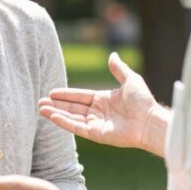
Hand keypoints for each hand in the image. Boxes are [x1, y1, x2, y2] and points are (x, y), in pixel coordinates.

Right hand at [39, 52, 166, 153]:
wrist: (149, 120)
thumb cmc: (143, 101)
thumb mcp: (130, 79)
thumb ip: (118, 68)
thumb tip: (112, 55)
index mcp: (103, 100)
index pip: (80, 96)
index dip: (65, 94)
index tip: (51, 92)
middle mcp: (98, 112)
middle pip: (72, 107)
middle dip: (56, 104)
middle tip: (40, 101)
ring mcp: (96, 124)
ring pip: (71, 118)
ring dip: (56, 113)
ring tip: (41, 109)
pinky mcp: (96, 134)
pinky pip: (76, 128)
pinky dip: (64, 122)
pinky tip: (53, 116)